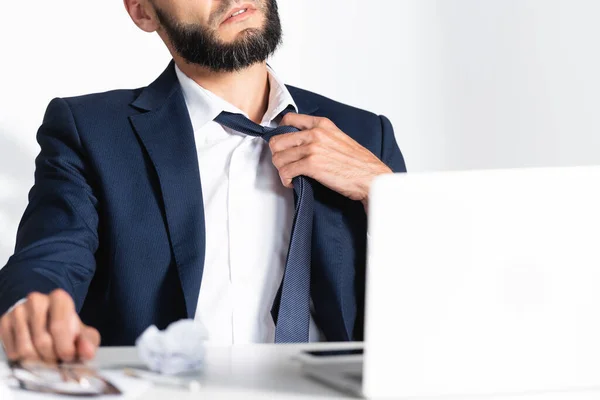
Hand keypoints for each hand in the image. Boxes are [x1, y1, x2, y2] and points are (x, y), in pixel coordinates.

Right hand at [0, 289, 99, 361]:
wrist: (46, 319)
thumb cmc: (66, 328)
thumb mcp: (83, 333)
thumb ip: (88, 342)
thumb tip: (87, 352)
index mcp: (59, 299)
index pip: (59, 327)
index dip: (65, 348)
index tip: (68, 357)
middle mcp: (37, 300)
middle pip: (42, 341)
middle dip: (52, 357)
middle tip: (57, 359)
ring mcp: (18, 311)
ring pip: (25, 349)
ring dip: (38, 361)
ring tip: (46, 357)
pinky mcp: (4, 322)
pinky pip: (13, 352)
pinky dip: (24, 360)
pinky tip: (33, 353)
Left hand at [269, 114, 392, 208]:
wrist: (371, 177)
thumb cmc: (358, 163)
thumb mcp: (339, 138)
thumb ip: (320, 135)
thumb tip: (301, 142)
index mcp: (322, 124)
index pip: (288, 119)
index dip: (280, 133)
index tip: (282, 144)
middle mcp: (315, 133)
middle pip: (277, 140)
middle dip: (278, 155)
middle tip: (285, 163)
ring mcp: (313, 148)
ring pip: (279, 157)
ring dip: (281, 169)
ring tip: (290, 174)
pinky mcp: (312, 165)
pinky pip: (286, 171)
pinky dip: (286, 179)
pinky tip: (293, 182)